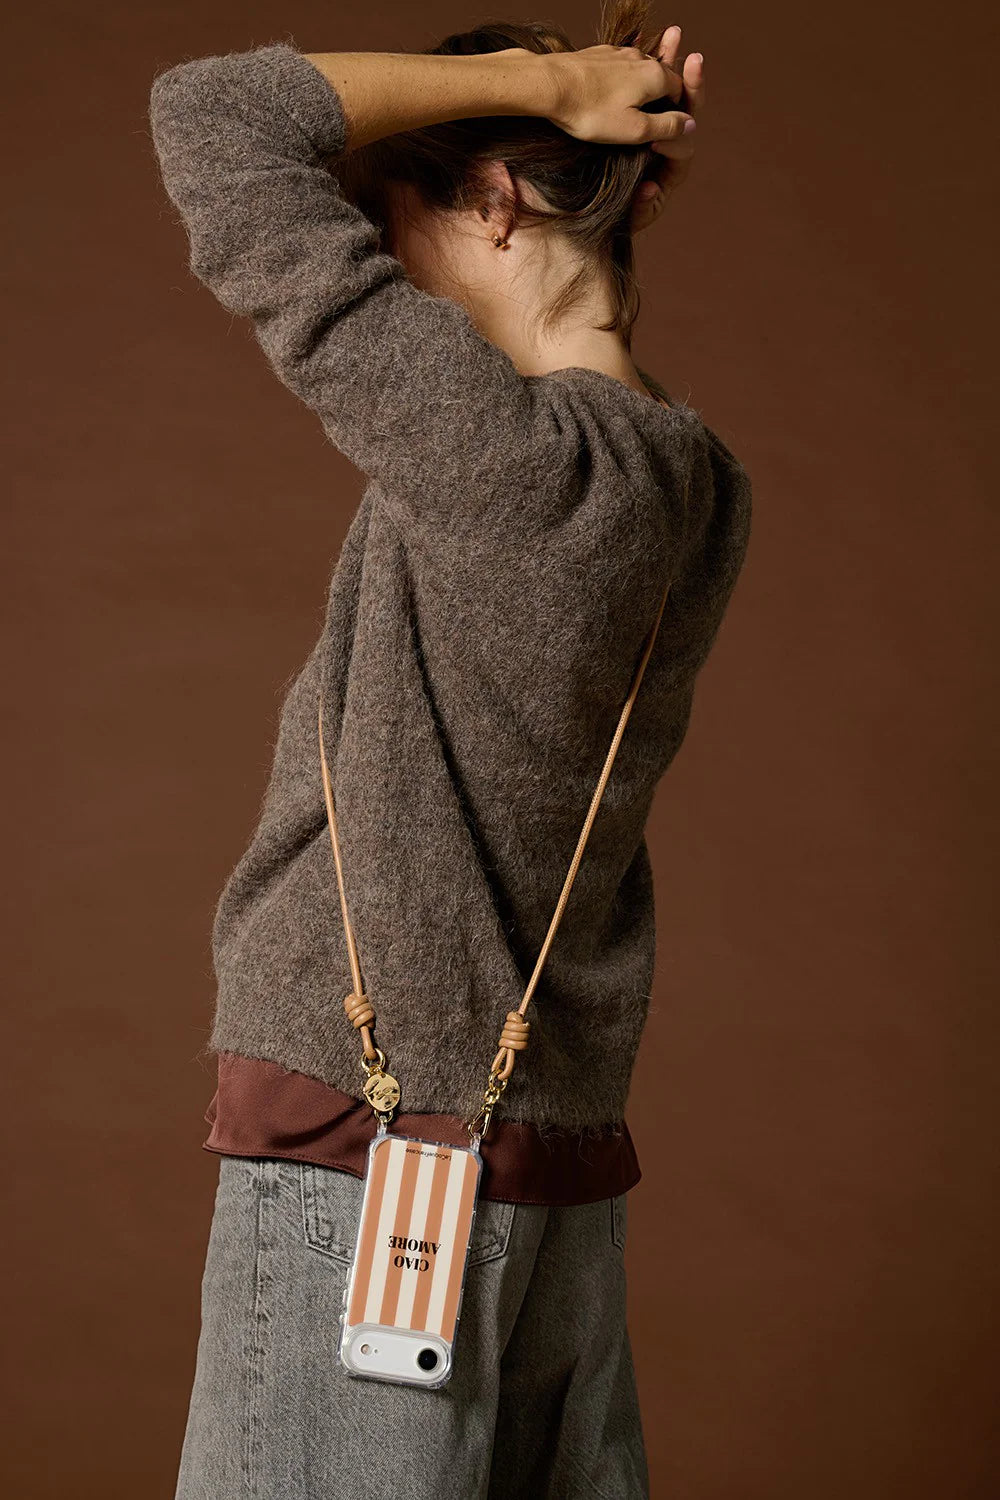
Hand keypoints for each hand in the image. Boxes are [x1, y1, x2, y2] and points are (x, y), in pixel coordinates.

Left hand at [544, 30, 695, 149]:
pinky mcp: (599, 54)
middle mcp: (641, 58)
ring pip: (640, 71)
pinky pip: (619, 69)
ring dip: (640, 89)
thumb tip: (690, 125)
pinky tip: (607, 97)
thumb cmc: (591, 111)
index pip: (680, 91)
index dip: (677, 111)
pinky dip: (620, 82)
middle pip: (662, 78)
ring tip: (628, 110)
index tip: (666, 129)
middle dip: (661, 98)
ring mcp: (619, 53)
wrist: (551, 85)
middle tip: (648, 121)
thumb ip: (666, 127)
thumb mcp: (634, 130)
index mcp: (655, 76)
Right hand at [629, 27, 703, 232]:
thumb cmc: (621, 217)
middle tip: (694, 61)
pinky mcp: (647, 116)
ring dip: (673, 63)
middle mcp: (672, 144)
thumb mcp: (633, 216)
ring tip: (674, 36)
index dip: (673, 144)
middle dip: (692, 87)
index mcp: (674, 168)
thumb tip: (652, 188)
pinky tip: (653, 41)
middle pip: (688, 112)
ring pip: (673, 93)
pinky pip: (655, 87)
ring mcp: (661, 127)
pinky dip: (654, 64)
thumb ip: (644, 205)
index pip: (683, 151)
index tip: (656, 142)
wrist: (602, 209)